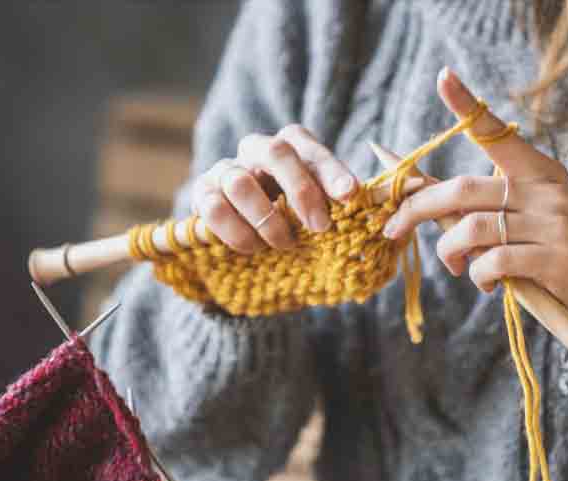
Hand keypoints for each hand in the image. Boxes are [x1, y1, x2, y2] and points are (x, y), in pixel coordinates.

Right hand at [191, 125, 357, 253]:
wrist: (250, 238)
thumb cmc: (295, 217)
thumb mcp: (321, 207)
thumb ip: (340, 201)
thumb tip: (365, 201)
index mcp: (290, 146)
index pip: (310, 148)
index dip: (331, 170)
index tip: (350, 194)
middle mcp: (256, 150)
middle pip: (276, 152)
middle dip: (302, 191)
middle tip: (320, 227)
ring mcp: (226, 170)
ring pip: (241, 183)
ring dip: (267, 219)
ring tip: (284, 244)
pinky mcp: (202, 195)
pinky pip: (213, 209)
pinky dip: (237, 232)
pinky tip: (254, 248)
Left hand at [383, 67, 567, 371]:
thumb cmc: (542, 255)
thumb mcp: (512, 220)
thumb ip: (466, 203)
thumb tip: (410, 181)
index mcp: (536, 170)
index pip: (496, 132)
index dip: (467, 106)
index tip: (443, 76)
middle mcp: (547, 188)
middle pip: (463, 188)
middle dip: (416, 209)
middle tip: (392, 229)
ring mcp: (556, 222)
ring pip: (474, 228)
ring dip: (449, 252)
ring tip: (455, 266)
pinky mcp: (559, 258)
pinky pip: (495, 261)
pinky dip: (477, 275)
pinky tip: (484, 282)